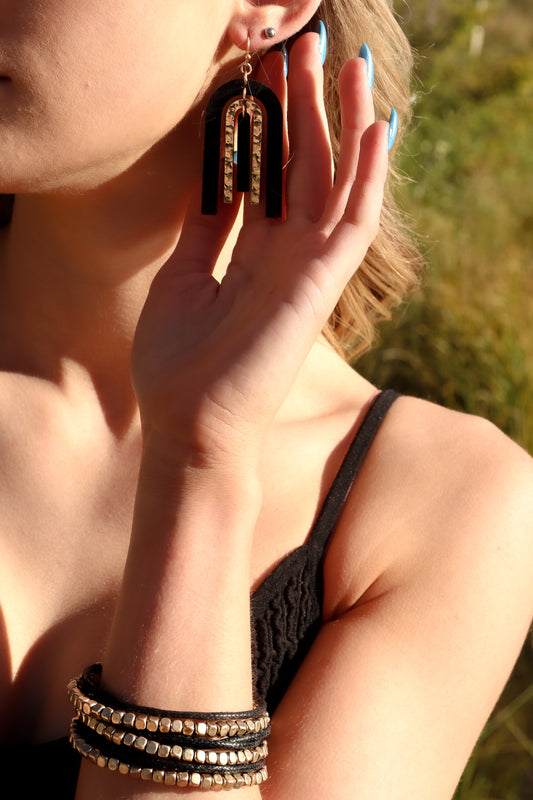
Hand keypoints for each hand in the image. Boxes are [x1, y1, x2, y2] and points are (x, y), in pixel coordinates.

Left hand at [131, 33, 389, 467]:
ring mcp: (308, 270)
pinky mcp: (320, 286)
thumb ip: (209, 226)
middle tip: (310, 44)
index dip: (276, 121)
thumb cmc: (180, 361)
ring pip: (339, 184)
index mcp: (256, 252)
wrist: (187, 424)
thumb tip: (215, 180)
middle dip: (310, 104)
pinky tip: (372, 127)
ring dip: (348, 124)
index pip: (275, 173)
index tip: (269, 71)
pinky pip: (353, 222)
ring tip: (351, 65)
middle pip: (308, 167)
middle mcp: (288, 255)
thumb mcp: (185, 275)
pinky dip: (367, 176)